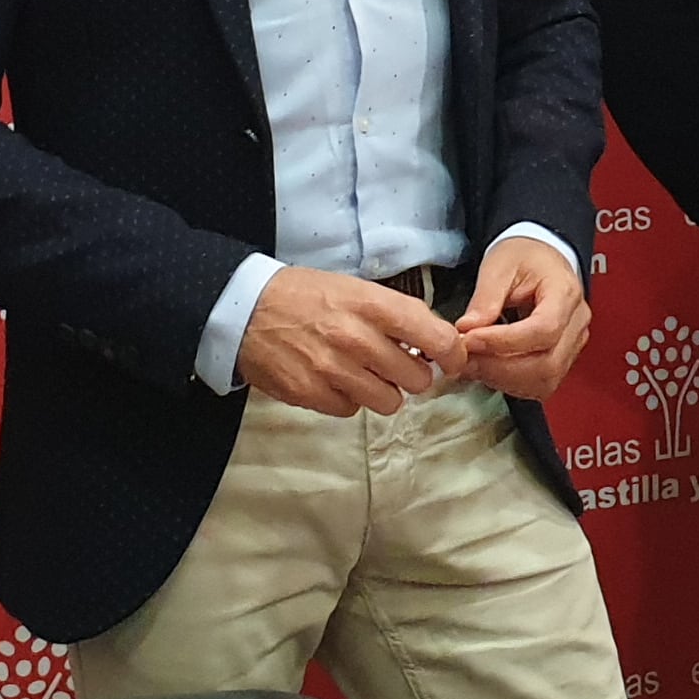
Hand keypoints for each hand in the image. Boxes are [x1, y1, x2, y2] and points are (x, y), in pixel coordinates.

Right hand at [234, 266, 461, 416]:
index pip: (433, 336)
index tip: (453, 359)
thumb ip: (394, 313)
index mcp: (371, 305)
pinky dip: (348, 399)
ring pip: (388, 401)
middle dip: (413, 374)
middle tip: (397, 364)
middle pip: (416, 378)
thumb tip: (434, 340)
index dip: (452, 353)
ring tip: (363, 372)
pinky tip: (333, 378)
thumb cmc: (304, 295)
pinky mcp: (311, 394)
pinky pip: (351, 410)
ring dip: (382, 390)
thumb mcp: (354, 288)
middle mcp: (355, 338)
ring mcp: (332, 370)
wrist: (245, 309)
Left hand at [454, 234, 591, 400]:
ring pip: (544, 380)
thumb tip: (467, 330)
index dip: (503, 342)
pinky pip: (541, 384)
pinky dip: (512, 383)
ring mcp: (573, 344)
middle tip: (465, 358)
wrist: (540, 258)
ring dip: (504, 379)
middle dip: (500, 367)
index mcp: (565, 293)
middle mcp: (576, 323)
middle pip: (547, 364)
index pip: (543, 330)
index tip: (470, 340)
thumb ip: (485, 298)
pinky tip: (490, 368)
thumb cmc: (524, 256)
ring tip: (474, 363)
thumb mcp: (499, 266)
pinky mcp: (563, 358)